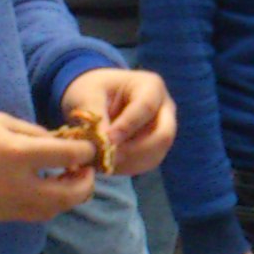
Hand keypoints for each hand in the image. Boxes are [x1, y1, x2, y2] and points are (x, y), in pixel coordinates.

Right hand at [0, 112, 95, 223]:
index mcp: (19, 155)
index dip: (87, 151)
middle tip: (84, 170)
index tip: (89, 147)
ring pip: (52, 211)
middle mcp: (18, 187)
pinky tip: (40, 189)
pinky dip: (44, 205)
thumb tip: (57, 144)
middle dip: (85, 183)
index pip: (70, 156)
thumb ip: (32, 133)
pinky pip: (30, 216)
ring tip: (64, 180)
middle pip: (70, 195)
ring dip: (66, 198)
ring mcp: (6, 207)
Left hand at [59, 67, 174, 176]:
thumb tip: (104, 144)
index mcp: (151, 86)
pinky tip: (106, 164)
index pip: (147, 108)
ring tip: (100, 162)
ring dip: (128, 163)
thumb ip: (96, 116)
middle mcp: (165, 108)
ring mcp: (164, 129)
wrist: (95, 97)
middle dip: (134, 151)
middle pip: (163, 135)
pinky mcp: (156, 146)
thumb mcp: (88, 95)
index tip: (106, 141)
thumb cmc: (92, 89)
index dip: (127, 127)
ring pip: (156, 154)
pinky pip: (147, 163)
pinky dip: (127, 168)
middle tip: (106, 158)